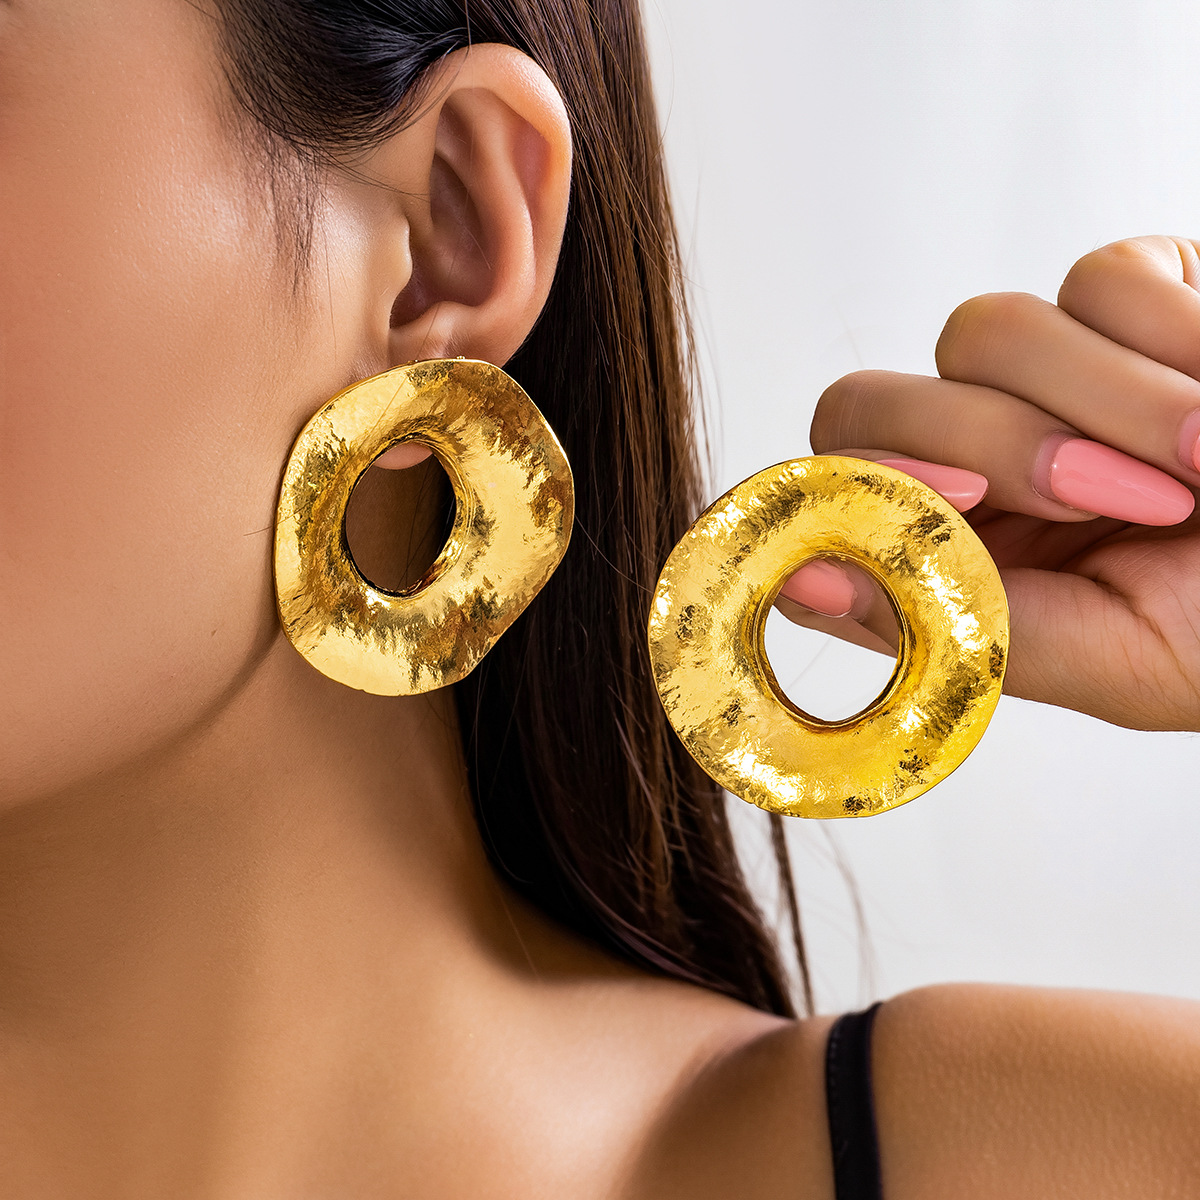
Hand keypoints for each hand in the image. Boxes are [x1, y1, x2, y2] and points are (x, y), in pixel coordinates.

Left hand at [780, 235, 1199, 731]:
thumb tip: (797, 583)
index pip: (830, 484)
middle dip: (998, 446)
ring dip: (1107, 407)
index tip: (954, 510)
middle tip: (1125, 503)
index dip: (864, 484)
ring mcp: (1044, 373)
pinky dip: (1177, 341)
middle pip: (877, 399)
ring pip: (984, 332)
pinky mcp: (1133, 295)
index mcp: (951, 547)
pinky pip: (1102, 278)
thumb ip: (960, 622)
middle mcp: (975, 454)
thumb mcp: (1111, 658)